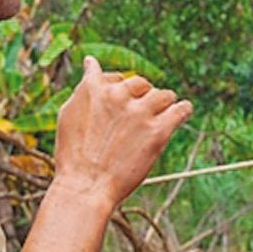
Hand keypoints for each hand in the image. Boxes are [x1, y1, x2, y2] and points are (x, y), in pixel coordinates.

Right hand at [52, 56, 191, 211]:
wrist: (85, 188)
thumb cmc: (72, 157)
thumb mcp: (68, 115)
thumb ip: (84, 88)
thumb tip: (91, 63)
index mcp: (94, 88)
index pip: (111, 74)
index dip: (116, 86)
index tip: (120, 96)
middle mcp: (118, 95)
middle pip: (141, 83)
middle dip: (141, 96)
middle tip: (139, 115)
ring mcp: (139, 112)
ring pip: (164, 95)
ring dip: (163, 105)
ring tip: (159, 117)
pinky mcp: (158, 131)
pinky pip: (181, 110)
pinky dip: (183, 110)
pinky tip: (183, 112)